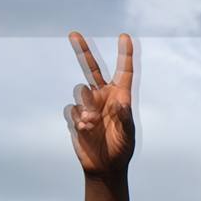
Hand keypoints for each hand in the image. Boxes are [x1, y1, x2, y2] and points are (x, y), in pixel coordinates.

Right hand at [65, 31, 136, 200]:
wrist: (105, 166)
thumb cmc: (122, 149)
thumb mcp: (128, 134)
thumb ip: (125, 117)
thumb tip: (120, 102)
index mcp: (121, 97)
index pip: (123, 72)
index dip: (124, 55)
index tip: (125, 37)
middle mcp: (103, 97)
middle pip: (90, 69)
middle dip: (83, 51)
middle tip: (74, 34)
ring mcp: (88, 105)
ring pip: (80, 90)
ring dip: (86, 105)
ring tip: (92, 122)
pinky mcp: (75, 116)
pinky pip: (72, 108)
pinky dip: (77, 117)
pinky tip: (85, 129)